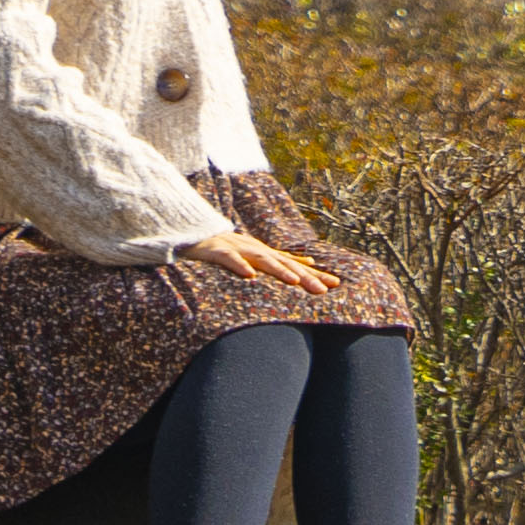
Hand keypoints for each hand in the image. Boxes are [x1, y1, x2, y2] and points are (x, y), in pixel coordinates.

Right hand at [184, 221, 335, 293]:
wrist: (189, 233)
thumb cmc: (223, 247)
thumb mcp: (254, 253)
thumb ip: (280, 258)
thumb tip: (309, 260)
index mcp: (263, 252)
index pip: (293, 264)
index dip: (313, 274)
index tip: (336, 285)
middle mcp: (253, 247)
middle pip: (282, 263)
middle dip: (304, 276)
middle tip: (324, 291)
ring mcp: (235, 247)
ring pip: (260, 259)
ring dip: (278, 269)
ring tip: (295, 282)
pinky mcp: (215, 251)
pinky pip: (228, 258)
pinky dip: (239, 265)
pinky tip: (249, 276)